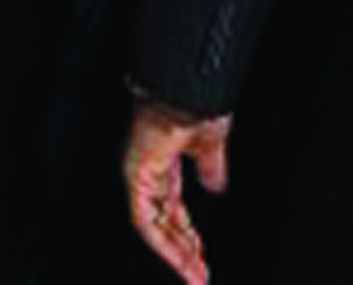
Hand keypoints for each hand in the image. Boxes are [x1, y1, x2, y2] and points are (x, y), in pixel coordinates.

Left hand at [123, 94, 232, 284]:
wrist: (185, 87)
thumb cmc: (194, 101)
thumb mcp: (209, 142)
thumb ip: (210, 166)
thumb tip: (216, 185)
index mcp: (163, 161)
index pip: (172, 210)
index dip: (186, 236)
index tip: (200, 259)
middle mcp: (148, 170)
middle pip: (164, 223)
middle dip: (183, 253)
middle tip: (199, 277)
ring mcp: (140, 174)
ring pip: (154, 227)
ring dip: (175, 253)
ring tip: (194, 276)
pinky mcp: (137, 175)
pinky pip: (145, 220)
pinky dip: (162, 242)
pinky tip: (179, 258)